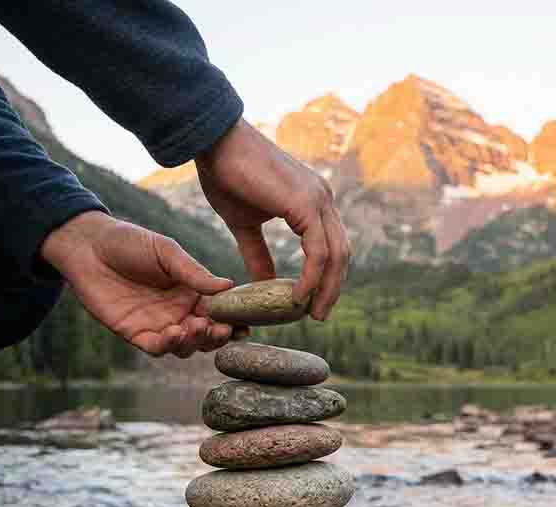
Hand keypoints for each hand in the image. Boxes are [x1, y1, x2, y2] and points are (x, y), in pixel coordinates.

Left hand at [41, 211, 244, 356]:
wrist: (88, 247)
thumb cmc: (130, 243)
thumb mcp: (167, 252)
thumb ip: (194, 272)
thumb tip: (229, 286)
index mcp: (192, 292)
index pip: (219, 312)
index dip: (233, 321)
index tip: (244, 324)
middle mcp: (179, 313)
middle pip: (206, 336)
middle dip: (216, 336)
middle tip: (221, 329)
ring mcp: (158, 325)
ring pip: (185, 347)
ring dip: (194, 342)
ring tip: (195, 327)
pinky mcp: (135, 334)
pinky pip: (156, 348)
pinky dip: (167, 346)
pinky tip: (173, 334)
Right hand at [195, 119, 349, 320]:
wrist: (214, 144)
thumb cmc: (226, 177)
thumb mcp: (244, 225)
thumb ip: (258, 254)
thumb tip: (263, 284)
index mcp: (312, 202)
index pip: (331, 246)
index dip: (327, 276)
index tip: (313, 301)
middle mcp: (322, 199)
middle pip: (341, 254)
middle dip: (333, 287)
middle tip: (319, 314)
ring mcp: (318, 200)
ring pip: (335, 255)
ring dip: (327, 288)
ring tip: (312, 312)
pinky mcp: (306, 204)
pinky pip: (318, 252)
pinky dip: (312, 277)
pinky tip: (298, 296)